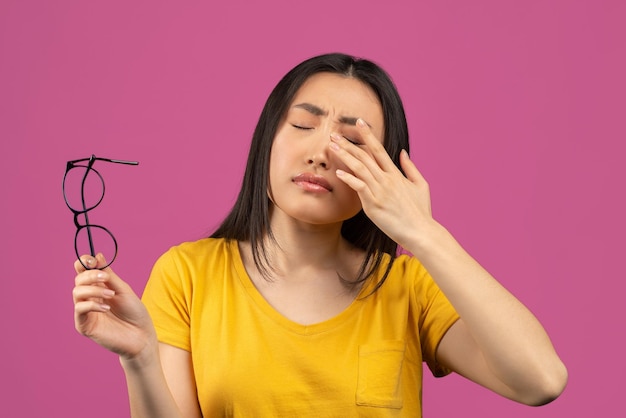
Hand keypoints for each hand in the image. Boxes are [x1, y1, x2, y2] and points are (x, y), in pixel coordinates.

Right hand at [72, 254, 156, 360]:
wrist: (141, 336)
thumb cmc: (134, 313)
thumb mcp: (122, 289)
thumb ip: (109, 275)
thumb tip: (97, 255)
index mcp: (98, 287)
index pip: (83, 271)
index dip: (84, 262)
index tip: (92, 259)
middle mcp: (89, 298)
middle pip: (78, 280)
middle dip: (90, 275)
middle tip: (105, 278)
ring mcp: (86, 311)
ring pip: (77, 293)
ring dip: (94, 290)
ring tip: (111, 295)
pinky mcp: (84, 325)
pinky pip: (80, 309)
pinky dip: (92, 305)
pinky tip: (106, 308)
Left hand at [330, 119, 435, 249]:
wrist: (420, 231)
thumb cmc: (421, 211)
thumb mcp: (420, 185)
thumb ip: (410, 167)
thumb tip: (402, 152)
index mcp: (396, 174)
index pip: (379, 149)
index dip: (368, 135)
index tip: (358, 122)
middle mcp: (386, 179)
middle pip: (365, 156)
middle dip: (348, 144)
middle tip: (334, 134)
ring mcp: (380, 191)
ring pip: (359, 168)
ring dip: (345, 156)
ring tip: (332, 147)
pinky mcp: (374, 204)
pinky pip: (359, 187)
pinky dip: (349, 179)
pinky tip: (339, 172)